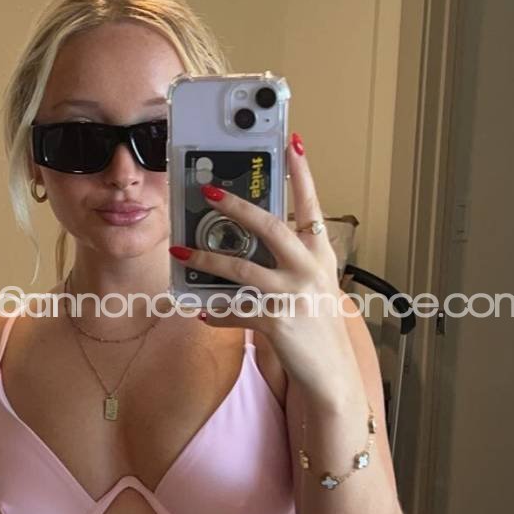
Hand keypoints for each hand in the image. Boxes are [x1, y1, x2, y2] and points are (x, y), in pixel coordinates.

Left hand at [170, 133, 360, 404]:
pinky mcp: (277, 322)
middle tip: (210, 192)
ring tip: (182, 250)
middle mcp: (310, 269)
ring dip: (208, 259)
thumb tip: (247, 238)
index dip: (301, 172)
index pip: (311, 204)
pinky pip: (236, 311)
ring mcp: (294, 296)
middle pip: (271, 227)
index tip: (292, 141)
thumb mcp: (312, 283)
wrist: (332, 373)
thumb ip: (288, 258)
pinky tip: (200, 310)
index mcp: (320, 254)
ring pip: (242, 269)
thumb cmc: (316, 322)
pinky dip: (215, 312)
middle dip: (238, 207)